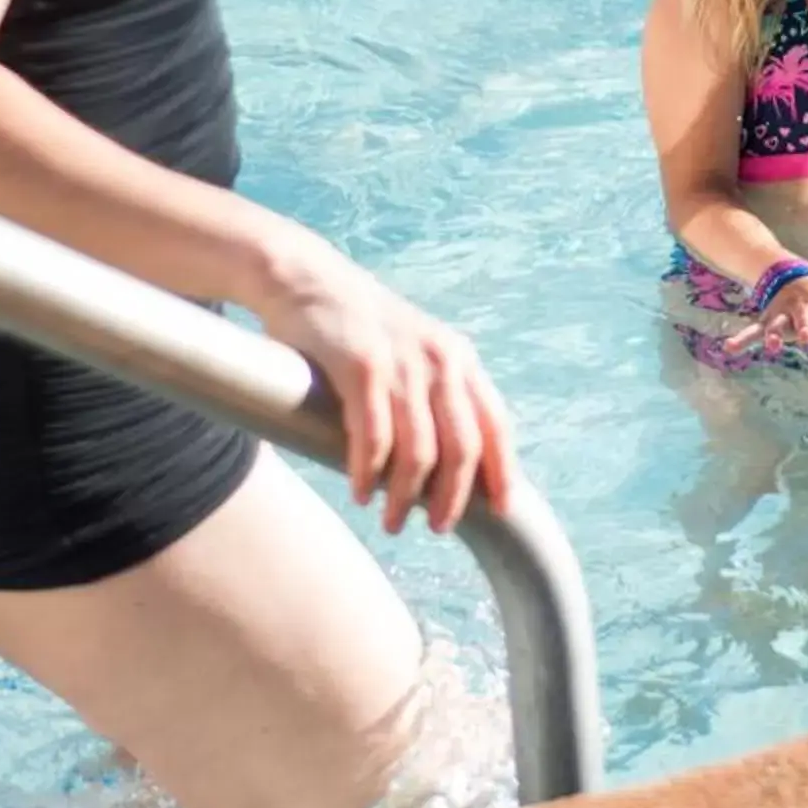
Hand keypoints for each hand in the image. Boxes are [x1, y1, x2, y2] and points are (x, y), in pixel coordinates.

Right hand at [252, 232, 517, 534]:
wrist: (306, 279)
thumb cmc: (359, 329)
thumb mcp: (414, 353)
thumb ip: (436, 396)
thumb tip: (455, 466)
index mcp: (459, 359)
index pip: (496, 424)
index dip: (501, 472)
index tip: (500, 511)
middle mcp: (440, 360)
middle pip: (463, 447)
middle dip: (453, 497)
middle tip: (436, 527)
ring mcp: (402, 362)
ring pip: (419, 451)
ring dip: (404, 496)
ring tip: (389, 521)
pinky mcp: (362, 366)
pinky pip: (373, 437)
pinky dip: (368, 473)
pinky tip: (361, 492)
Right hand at [722, 272, 807, 362]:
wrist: (794, 274)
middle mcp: (805, 307)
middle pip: (806, 316)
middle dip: (807, 326)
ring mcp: (784, 313)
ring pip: (778, 323)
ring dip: (774, 334)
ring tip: (771, 346)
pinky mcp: (768, 319)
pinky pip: (753, 329)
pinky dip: (742, 339)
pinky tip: (730, 348)